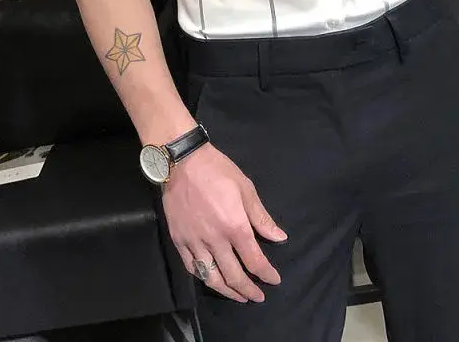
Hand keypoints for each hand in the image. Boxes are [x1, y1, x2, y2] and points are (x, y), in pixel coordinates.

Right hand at [163, 144, 286, 302]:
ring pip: (211, 277)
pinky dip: (204, 277)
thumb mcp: (246, 188)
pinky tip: (212, 279)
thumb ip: (261, 217)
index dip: (266, 274)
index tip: (274, 281)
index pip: (254, 260)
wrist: (181, 162)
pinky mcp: (178, 240)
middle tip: (257, 297)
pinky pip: (192, 267)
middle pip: (233, 275)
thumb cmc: (218, 170)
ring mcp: (194, 242)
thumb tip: (279, 238)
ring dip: (226, 291)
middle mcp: (215, 240)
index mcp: (235, 226)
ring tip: (237, 296)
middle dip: (248, 290)